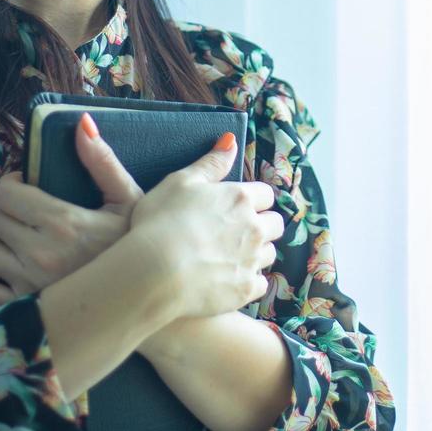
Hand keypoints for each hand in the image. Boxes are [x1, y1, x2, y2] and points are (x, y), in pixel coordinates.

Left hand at [0, 112, 142, 307]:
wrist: (143, 297)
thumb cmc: (135, 246)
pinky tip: (8, 270)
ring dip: (1, 245)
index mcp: (63, 222)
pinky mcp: (20, 309)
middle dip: (10, 213)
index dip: (13, 186)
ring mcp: (28, 285)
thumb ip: (102, 161)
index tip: (27, 189)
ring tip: (24, 244)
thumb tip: (82, 124)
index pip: (6, 193)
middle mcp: (40, 254)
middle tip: (29, 217)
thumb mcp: (128, 200)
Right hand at [128, 132, 285, 320]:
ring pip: (270, 254)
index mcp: (240, 198)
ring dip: (257, 253)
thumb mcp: (181, 182)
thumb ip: (211, 163)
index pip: (265, 194)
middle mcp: (254, 227)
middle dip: (263, 225)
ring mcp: (252, 260)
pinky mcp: (247, 289)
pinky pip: (261, 284)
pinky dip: (250, 281)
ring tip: (232, 257)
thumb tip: (231, 140)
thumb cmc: (161, 221)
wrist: (155, 273)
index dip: (254, 199)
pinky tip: (231, 280)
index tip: (241, 206)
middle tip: (239, 232)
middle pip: (275, 224)